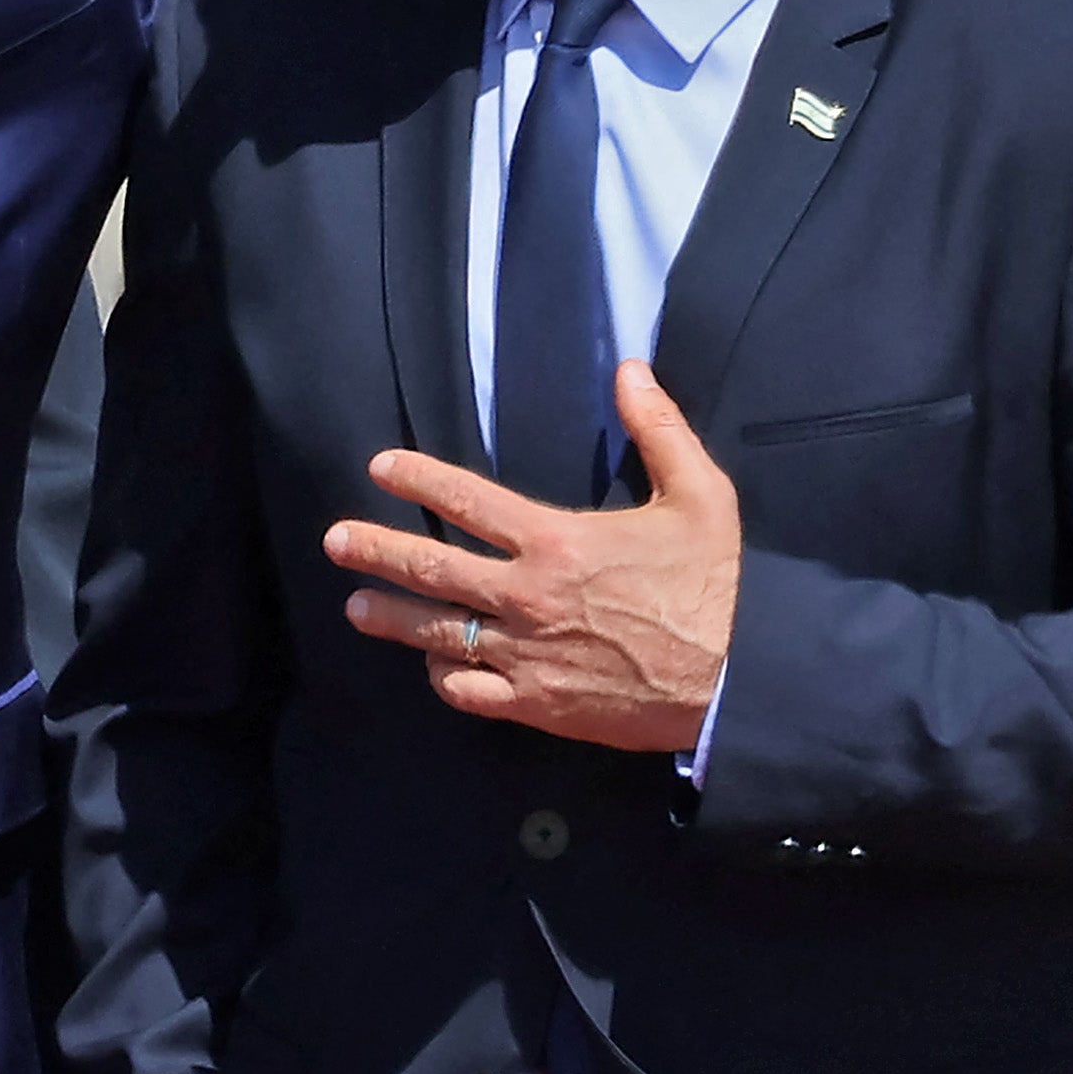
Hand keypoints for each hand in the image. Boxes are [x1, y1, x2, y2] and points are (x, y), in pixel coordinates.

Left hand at [324, 364, 739, 750]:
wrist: (739, 684)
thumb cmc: (718, 585)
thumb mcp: (701, 494)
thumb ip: (659, 428)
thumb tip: (630, 368)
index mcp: (556, 541)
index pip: (467, 500)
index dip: (418, 479)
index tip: (380, 467)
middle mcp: (527, 597)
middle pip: (431, 568)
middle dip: (376, 548)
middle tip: (334, 539)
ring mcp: (526, 656)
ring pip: (437, 634)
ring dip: (391, 617)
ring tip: (355, 605)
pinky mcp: (536, 705)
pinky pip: (470, 692)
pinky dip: (445, 678)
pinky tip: (432, 667)